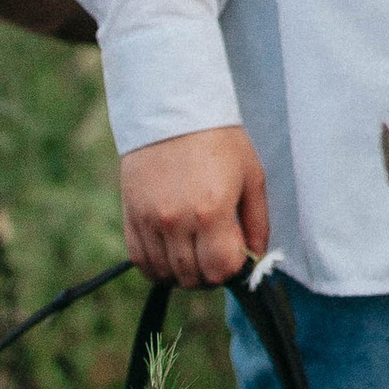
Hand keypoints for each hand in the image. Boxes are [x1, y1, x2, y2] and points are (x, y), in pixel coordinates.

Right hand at [122, 124, 268, 285]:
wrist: (173, 110)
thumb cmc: (219, 140)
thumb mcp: (251, 177)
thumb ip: (257, 223)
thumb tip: (255, 259)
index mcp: (211, 211)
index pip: (220, 271)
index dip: (232, 270)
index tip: (235, 254)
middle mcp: (177, 221)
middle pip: (193, 278)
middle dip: (210, 274)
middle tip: (216, 254)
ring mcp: (149, 221)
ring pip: (165, 274)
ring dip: (184, 273)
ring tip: (195, 252)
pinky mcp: (131, 217)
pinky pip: (141, 261)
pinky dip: (158, 267)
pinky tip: (172, 254)